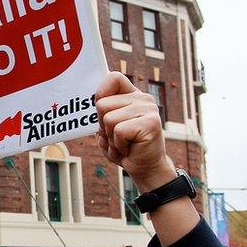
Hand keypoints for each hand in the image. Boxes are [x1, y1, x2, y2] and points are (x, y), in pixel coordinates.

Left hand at [94, 72, 175, 191]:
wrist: (145, 168)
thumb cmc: (125, 148)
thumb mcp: (108, 127)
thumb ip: (102, 112)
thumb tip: (96, 100)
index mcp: (133, 96)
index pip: (113, 78)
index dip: (101, 92)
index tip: (102, 111)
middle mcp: (143, 99)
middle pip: (102, 104)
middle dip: (103, 127)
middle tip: (118, 137)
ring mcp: (148, 110)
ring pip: (108, 120)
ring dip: (111, 138)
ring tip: (124, 144)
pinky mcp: (150, 123)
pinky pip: (118, 131)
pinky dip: (119, 145)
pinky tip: (130, 149)